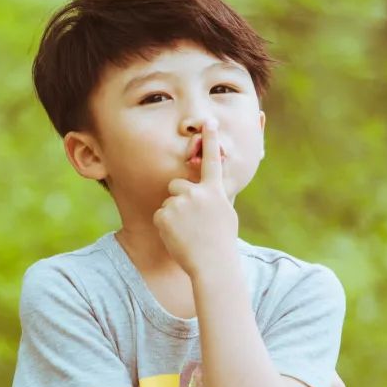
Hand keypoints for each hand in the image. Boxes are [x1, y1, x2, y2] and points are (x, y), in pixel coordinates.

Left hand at [152, 119, 238, 275]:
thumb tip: (212, 187)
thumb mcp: (225, 213)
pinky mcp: (164, 215)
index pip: (212, 161)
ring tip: (187, 231)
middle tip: (190, 219)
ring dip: (173, 215)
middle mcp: (197, 193)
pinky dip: (165, 226)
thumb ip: (215, 196)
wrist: (212, 264)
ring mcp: (179, 203)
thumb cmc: (221, 241)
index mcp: (215, 191)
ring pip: (169, 202)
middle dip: (179, 198)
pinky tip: (177, 236)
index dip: (210, 140)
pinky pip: (160, 215)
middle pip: (177, 185)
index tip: (207, 122)